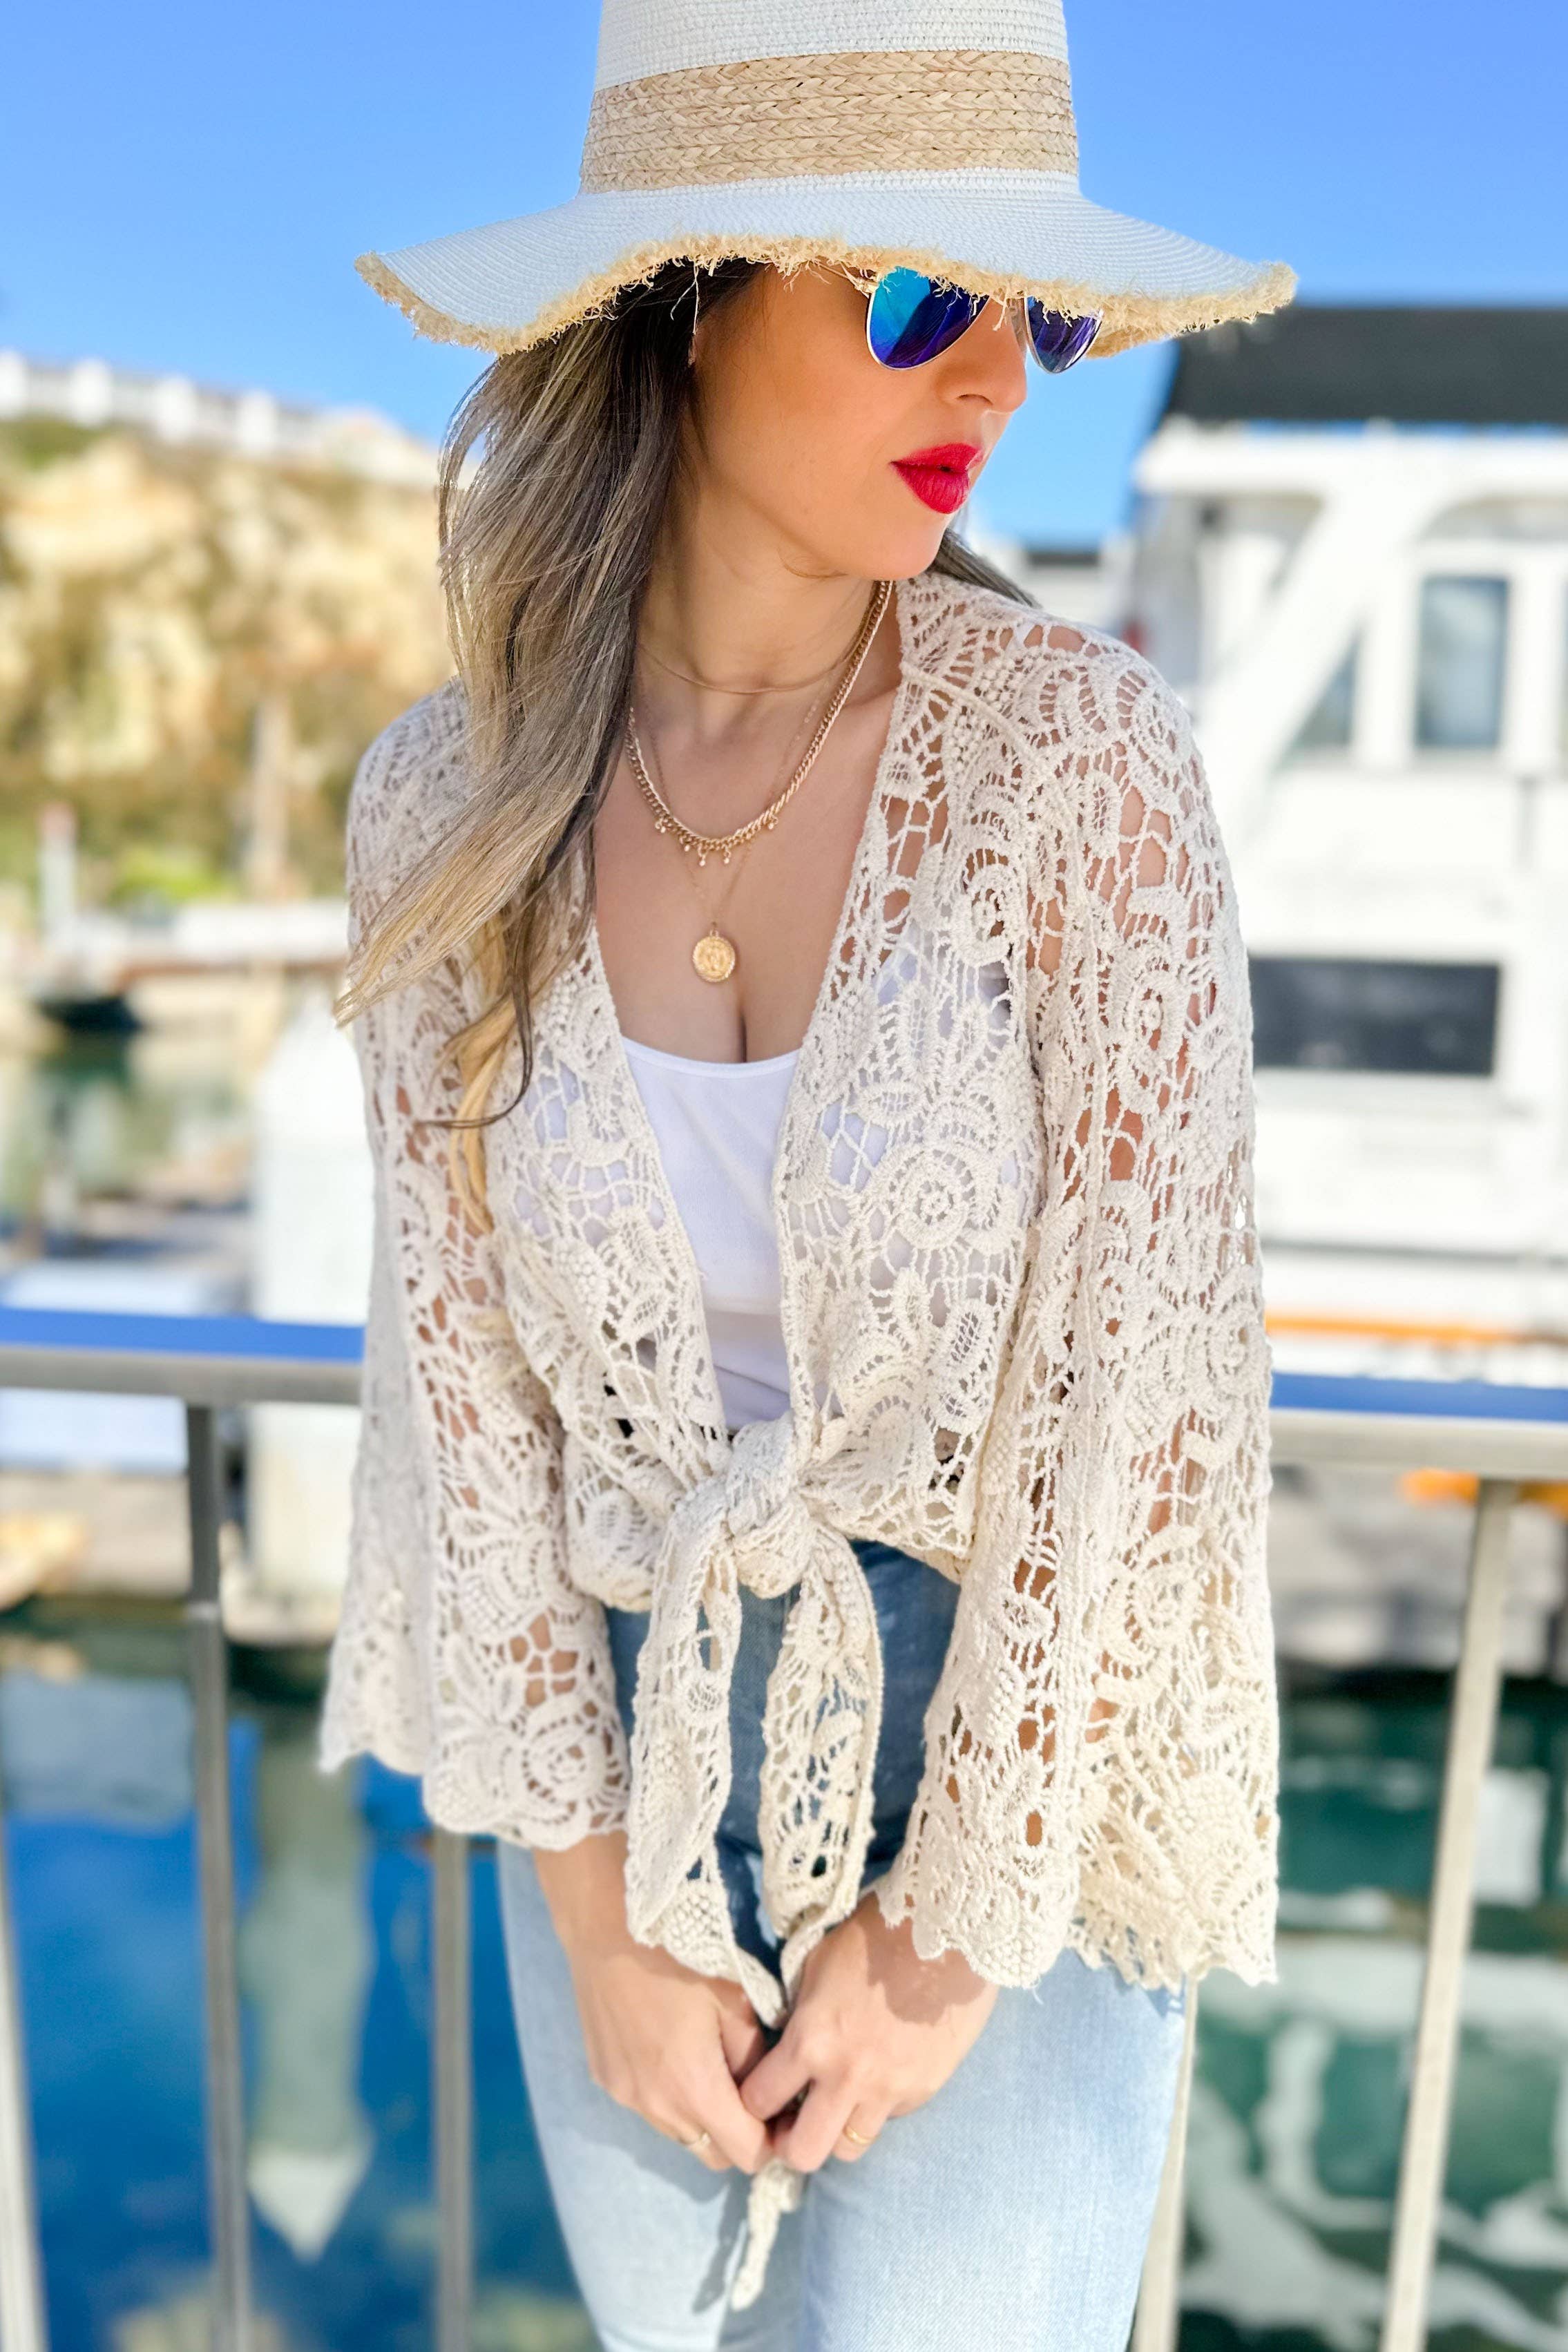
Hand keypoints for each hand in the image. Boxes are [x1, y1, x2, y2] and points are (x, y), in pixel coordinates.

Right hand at [535, 1832, 771, 2174]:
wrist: (607, 1931)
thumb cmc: (682, 1960)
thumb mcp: (736, 2002)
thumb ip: (755, 2059)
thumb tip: (767, 2094)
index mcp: (696, 2090)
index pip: (746, 2154)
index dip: (772, 2141)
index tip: (783, 2115)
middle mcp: (658, 2109)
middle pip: (713, 2155)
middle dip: (739, 2137)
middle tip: (752, 2097)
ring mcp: (627, 2098)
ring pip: (680, 2135)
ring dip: (701, 2119)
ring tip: (710, 2070)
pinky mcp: (607, 2081)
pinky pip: (649, 2109)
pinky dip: (668, 2098)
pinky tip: (670, 2052)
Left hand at [738, 1886, 998, 2171]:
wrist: (949, 1935)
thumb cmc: (875, 1937)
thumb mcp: (817, 1967)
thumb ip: (799, 2017)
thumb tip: (787, 2048)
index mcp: (810, 2040)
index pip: (759, 2101)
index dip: (753, 2103)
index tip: (761, 2095)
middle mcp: (845, 2078)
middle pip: (802, 2153)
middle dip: (789, 2144)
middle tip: (793, 2122)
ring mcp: (888, 2091)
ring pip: (847, 2150)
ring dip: (834, 2133)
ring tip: (835, 2106)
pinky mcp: (922, 2091)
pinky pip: (887, 2120)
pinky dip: (876, 2108)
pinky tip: (879, 2076)